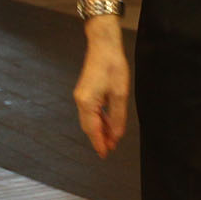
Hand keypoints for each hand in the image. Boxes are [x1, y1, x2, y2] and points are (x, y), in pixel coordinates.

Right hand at [73, 34, 129, 157]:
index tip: (105, 154)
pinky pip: (91, 110)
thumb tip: (116, 134)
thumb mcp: (120, 93)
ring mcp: (81, 95)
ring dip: (101, 129)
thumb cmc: (112, 66)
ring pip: (90, 119)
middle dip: (100, 138)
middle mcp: (80, 101)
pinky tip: (108, 122)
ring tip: (112, 138)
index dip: (100, 143)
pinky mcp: (85, 90)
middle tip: (111, 148)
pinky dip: (100, 118)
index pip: (93, 130)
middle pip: (89, 126)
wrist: (104, 44)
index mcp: (87, 103)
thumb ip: (117, 116)